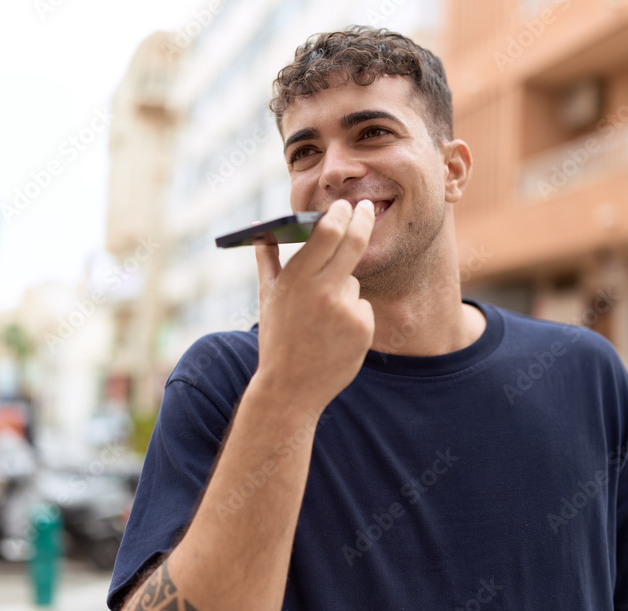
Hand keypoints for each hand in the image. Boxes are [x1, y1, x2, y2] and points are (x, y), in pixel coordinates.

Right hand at [253, 199, 375, 411]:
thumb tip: (259, 229)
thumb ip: (266, 259)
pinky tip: (334, 334)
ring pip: (353, 281)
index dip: (340, 214)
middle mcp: (323, 290)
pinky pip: (362, 307)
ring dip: (343, 288)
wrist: (290, 388)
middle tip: (368, 209)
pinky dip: (352, 315)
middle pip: (353, 243)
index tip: (345, 205)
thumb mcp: (267, 298)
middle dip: (362, 221)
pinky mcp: (363, 328)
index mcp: (297, 279)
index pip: (327, 232)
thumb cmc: (276, 339)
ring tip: (321, 318)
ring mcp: (346, 310)